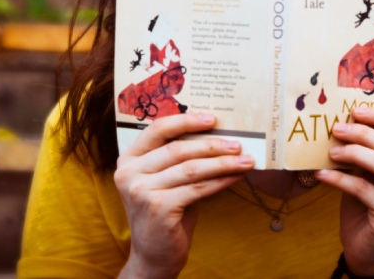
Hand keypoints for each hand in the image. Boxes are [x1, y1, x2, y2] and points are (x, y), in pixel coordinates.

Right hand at [114, 113, 254, 277]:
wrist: (154, 254)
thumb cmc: (166, 210)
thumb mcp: (166, 179)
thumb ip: (178, 157)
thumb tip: (217, 134)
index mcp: (129, 159)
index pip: (158, 129)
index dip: (186, 121)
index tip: (212, 118)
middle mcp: (129, 173)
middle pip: (177, 149)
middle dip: (212, 145)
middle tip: (237, 144)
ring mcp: (141, 191)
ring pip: (191, 168)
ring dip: (222, 163)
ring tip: (245, 160)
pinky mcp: (158, 208)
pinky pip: (197, 188)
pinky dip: (221, 180)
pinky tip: (236, 176)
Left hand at [314, 107, 373, 275]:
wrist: (370, 250)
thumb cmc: (369, 206)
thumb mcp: (371, 174)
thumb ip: (368, 151)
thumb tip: (345, 121)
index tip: (356, 110)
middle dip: (362, 133)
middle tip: (337, 129)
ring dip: (354, 153)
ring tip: (332, 152)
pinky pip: (365, 189)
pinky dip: (340, 179)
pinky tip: (322, 175)